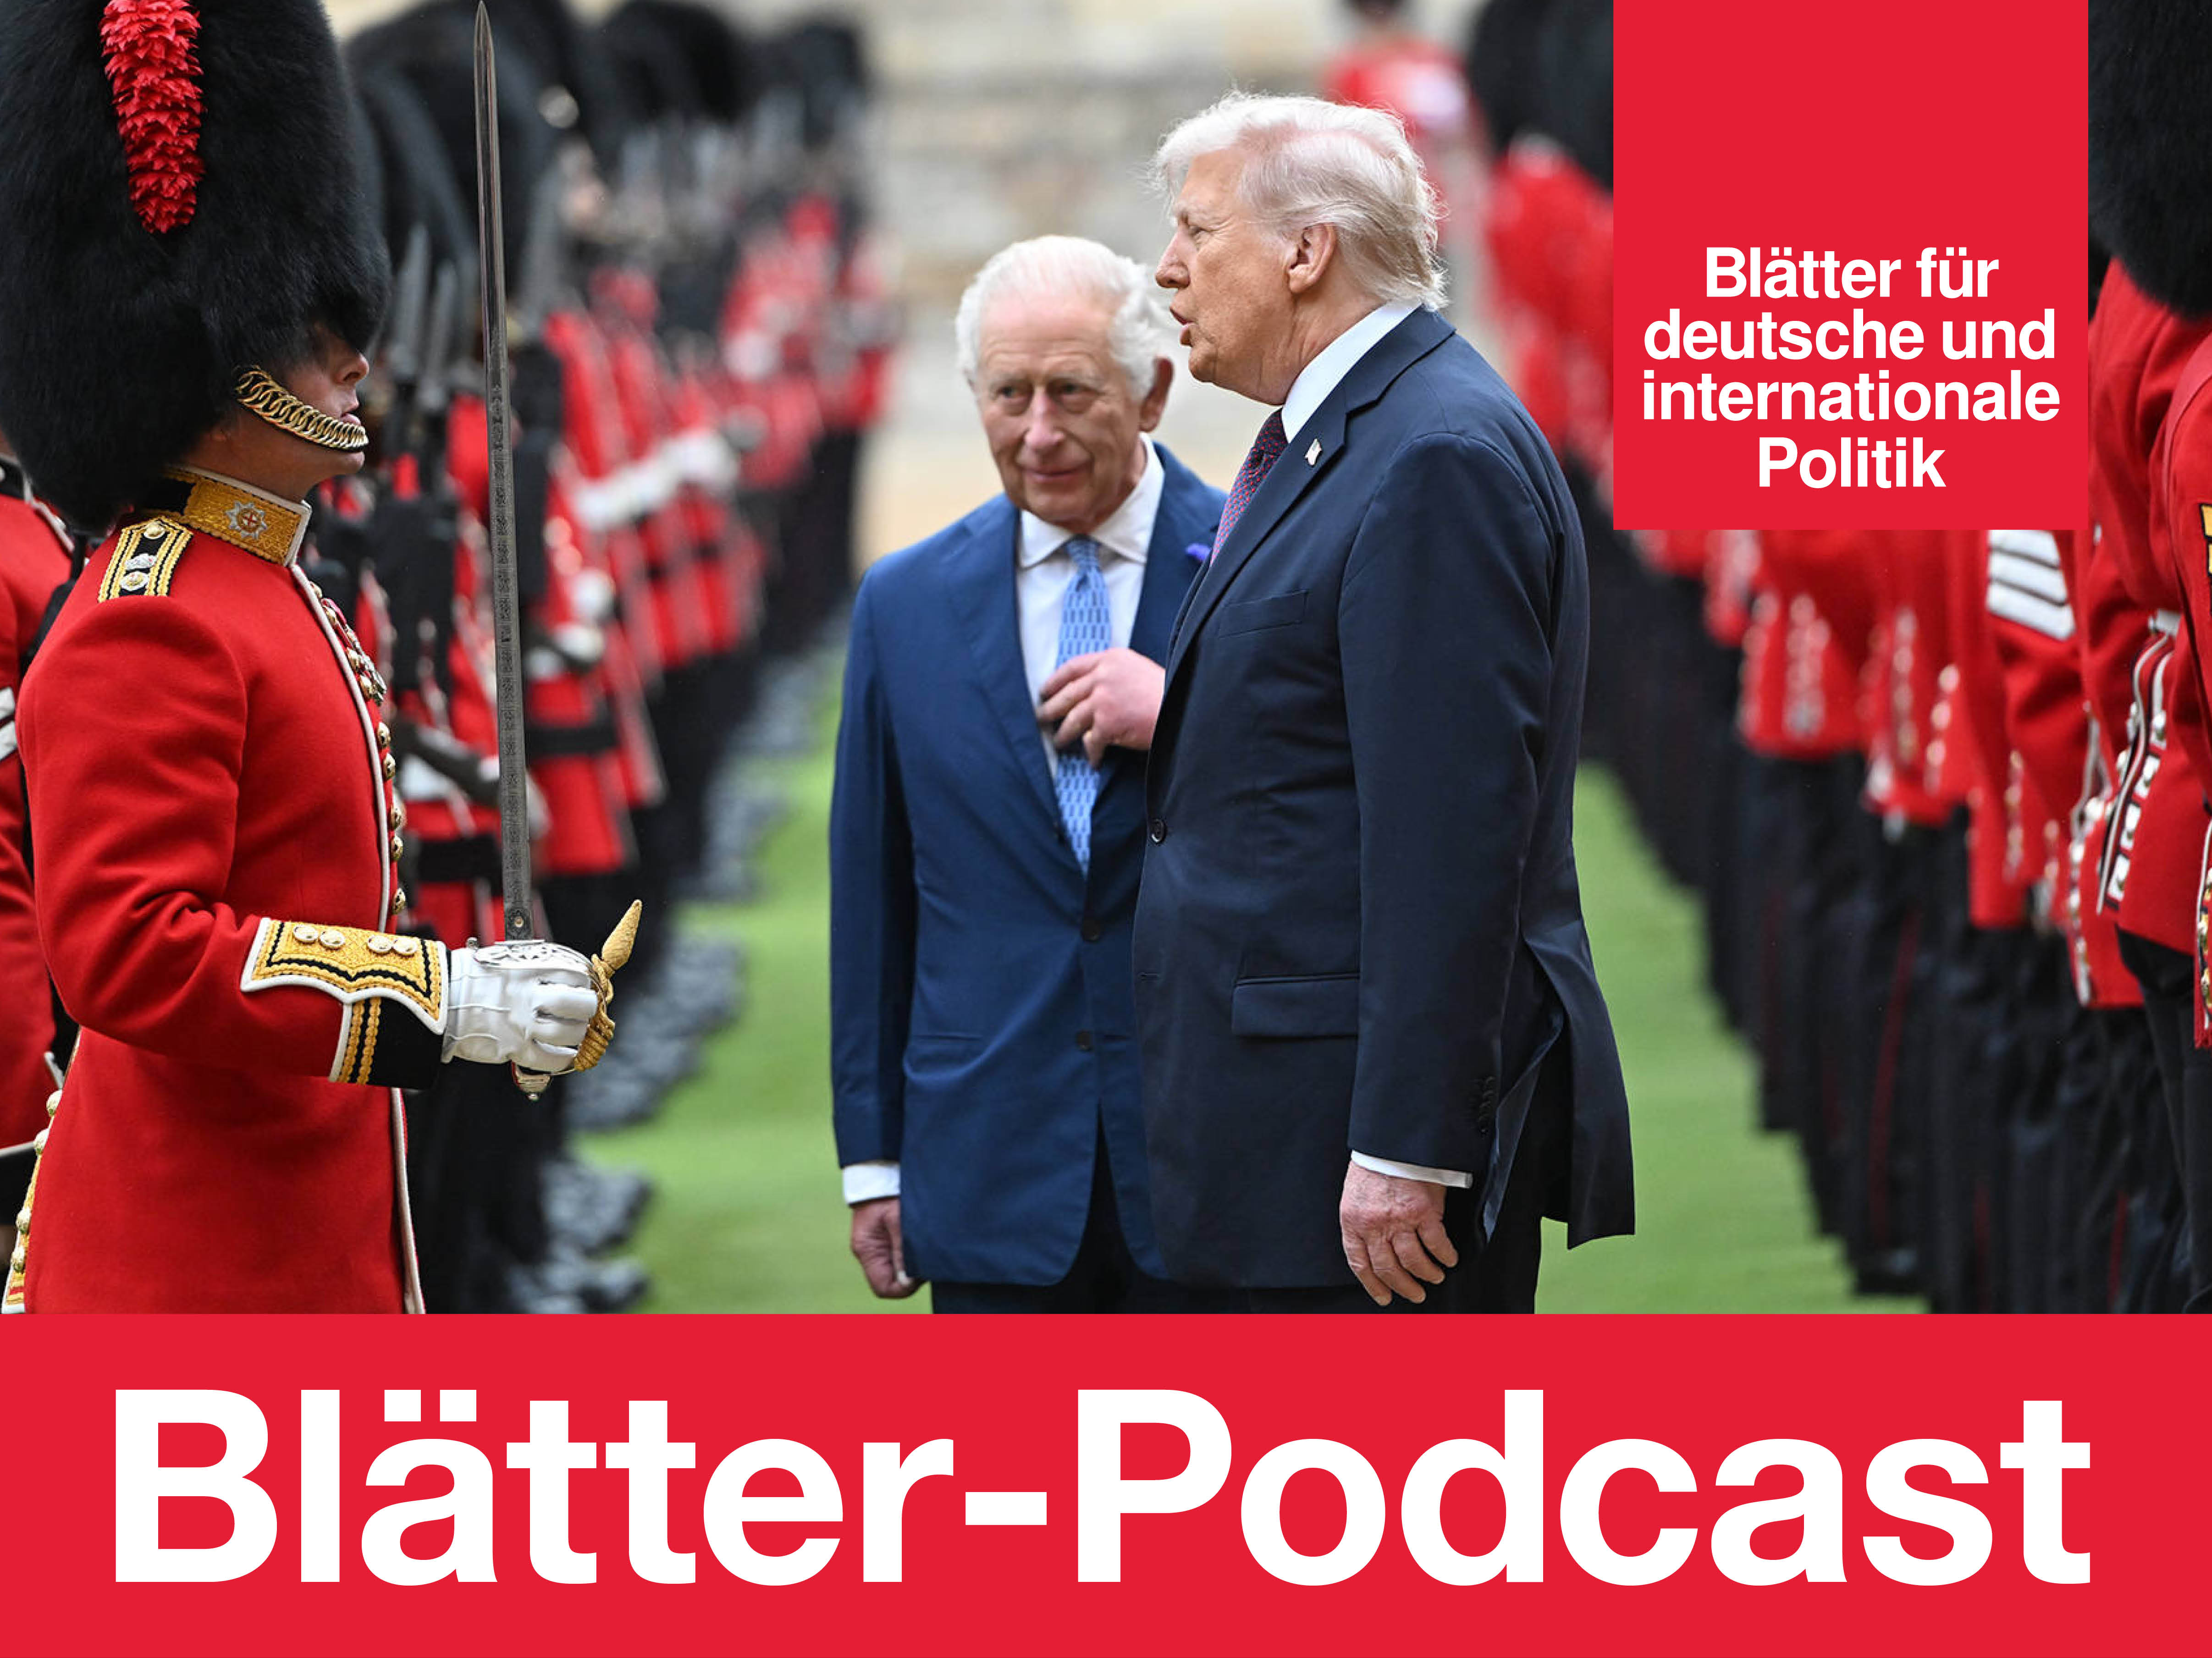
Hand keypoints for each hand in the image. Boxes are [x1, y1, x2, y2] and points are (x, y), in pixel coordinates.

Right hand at [443, 939, 598, 1073]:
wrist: (438, 1000)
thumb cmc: (467, 977)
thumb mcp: (504, 961)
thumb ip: (534, 968)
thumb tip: (562, 976)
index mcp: (529, 970)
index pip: (576, 974)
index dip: (584, 981)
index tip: (582, 985)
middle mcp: (529, 996)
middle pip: (579, 1004)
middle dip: (587, 1008)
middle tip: (584, 1009)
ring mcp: (522, 1024)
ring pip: (569, 1033)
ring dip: (577, 1033)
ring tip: (572, 1030)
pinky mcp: (513, 1048)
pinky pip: (550, 1058)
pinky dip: (562, 1058)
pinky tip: (562, 1053)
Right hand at [850, 1197, 919, 1297]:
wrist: (880, 1172)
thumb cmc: (887, 1192)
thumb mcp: (897, 1219)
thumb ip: (902, 1250)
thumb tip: (907, 1280)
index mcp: (867, 1250)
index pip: (883, 1287)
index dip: (903, 1288)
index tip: (919, 1275)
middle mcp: (871, 1253)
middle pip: (891, 1282)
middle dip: (911, 1278)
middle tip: (927, 1262)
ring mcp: (879, 1247)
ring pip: (897, 1272)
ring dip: (912, 1267)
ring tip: (926, 1252)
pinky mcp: (887, 1240)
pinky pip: (899, 1259)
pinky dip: (911, 1258)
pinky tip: (922, 1247)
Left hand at [1037, 647, 1165, 764]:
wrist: (1182, 709)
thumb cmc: (1167, 692)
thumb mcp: (1138, 669)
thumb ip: (1114, 673)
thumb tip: (1092, 689)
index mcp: (1111, 659)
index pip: (1072, 667)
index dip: (1054, 681)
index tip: (1045, 691)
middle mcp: (1103, 676)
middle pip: (1067, 694)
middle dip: (1051, 709)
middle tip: (1042, 718)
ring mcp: (1103, 699)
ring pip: (1072, 720)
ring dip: (1063, 734)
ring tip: (1059, 742)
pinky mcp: (1107, 723)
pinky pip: (1090, 742)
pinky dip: (1091, 754)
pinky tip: (1093, 761)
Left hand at [1339, 1159, 1457, 1305]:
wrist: (1392, 1141)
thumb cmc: (1374, 1166)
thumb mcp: (1355, 1196)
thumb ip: (1362, 1223)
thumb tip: (1374, 1249)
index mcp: (1353, 1222)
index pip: (1360, 1264)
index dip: (1373, 1285)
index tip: (1384, 1297)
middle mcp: (1375, 1225)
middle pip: (1389, 1268)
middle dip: (1404, 1287)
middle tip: (1415, 1295)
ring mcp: (1400, 1220)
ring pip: (1414, 1262)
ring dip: (1427, 1275)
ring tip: (1435, 1278)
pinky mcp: (1424, 1212)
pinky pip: (1437, 1244)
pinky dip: (1445, 1256)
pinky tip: (1449, 1259)